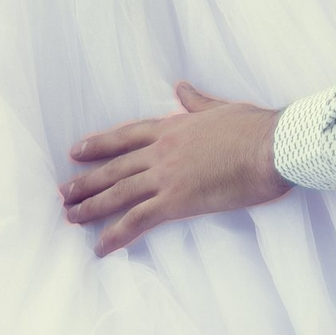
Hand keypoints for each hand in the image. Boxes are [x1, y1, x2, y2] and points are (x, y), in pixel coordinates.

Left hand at [60, 82, 290, 254]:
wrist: (272, 146)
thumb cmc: (255, 127)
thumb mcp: (222, 107)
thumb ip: (198, 101)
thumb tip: (182, 87)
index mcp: (174, 127)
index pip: (128, 135)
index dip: (100, 143)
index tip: (77, 150)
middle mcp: (162, 150)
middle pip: (115, 166)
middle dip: (86, 179)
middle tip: (63, 191)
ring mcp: (166, 175)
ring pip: (118, 192)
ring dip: (91, 206)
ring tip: (70, 216)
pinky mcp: (176, 200)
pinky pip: (137, 220)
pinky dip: (115, 234)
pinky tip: (100, 247)